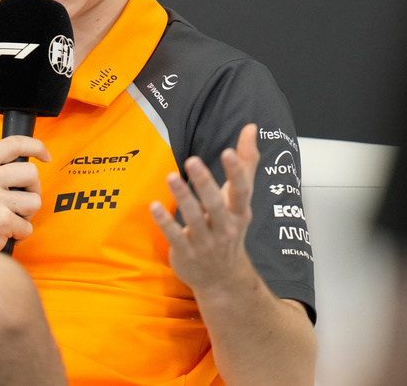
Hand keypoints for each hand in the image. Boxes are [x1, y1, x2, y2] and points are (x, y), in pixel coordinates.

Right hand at [0, 135, 50, 252]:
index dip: (35, 146)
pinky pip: (27, 226)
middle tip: (20, 202)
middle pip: (31, 173)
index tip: (45, 155)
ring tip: (8, 220)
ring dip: (26, 215)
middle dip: (33, 190)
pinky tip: (2, 234)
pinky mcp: (0, 221)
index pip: (13, 144)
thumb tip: (25, 164)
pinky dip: (19, 234)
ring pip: (35, 201)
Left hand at [149, 123, 259, 293]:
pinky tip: (154, 205)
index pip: (241, 190)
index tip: (229, 152)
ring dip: (182, 197)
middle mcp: (225, 227)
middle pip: (216, 204)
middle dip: (205, 182)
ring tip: (171, 177)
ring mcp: (205, 242)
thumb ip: (246, 163)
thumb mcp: (240, 199)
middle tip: (192, 160)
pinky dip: (165, 221)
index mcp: (239, 212)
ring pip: (194, 218)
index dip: (236, 172)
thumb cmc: (229, 227)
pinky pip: (175, 235)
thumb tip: (251, 127)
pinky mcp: (186, 252)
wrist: (222, 278)